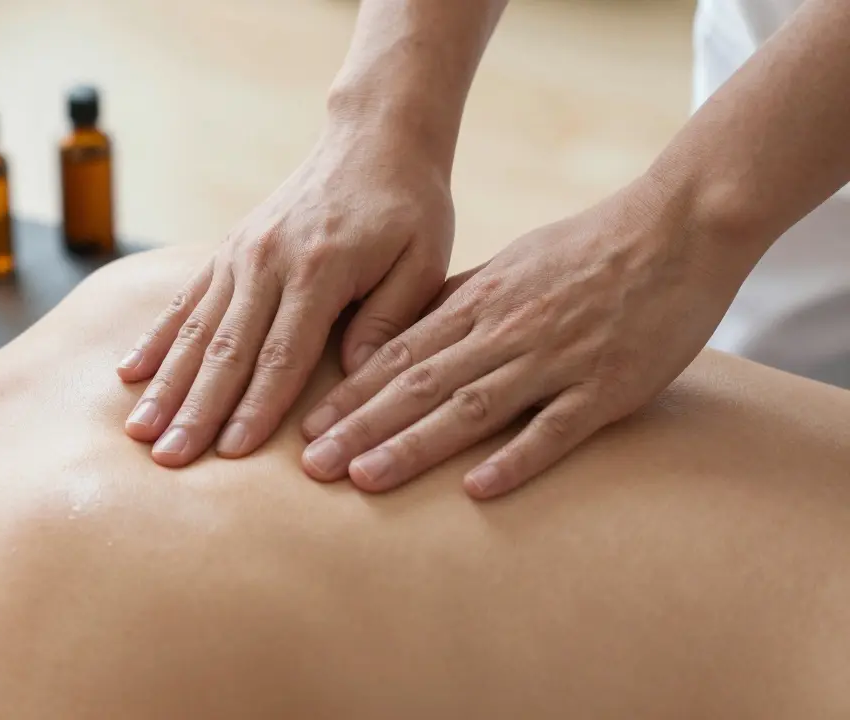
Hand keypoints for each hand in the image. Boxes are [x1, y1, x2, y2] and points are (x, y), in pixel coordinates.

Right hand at [116, 124, 453, 465]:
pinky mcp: (228, 249)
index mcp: (319, 268)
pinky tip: (130, 373)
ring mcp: (240, 253)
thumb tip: (354, 378)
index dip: (256, 407)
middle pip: (226, 349)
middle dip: (195, 409)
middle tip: (169, 458)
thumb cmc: (408, 206)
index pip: (283, 354)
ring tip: (139, 430)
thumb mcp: (423, 260)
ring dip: (165, 383)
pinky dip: (157, 337)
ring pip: (196, 329)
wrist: (373, 137)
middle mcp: (267, 261)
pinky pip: (185, 299)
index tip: (230, 454)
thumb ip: (388, 319)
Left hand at [300, 182, 749, 497]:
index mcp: (481, 302)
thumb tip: (405, 335)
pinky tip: (476, 490)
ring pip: (471, 407)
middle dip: (360, 427)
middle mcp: (506, 330)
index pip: (399, 354)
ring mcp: (555, 359)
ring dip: (414, 445)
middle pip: (419, 384)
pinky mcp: (607, 386)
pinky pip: (555, 428)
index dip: (351, 394)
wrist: (678, 228)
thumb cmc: (589, 249)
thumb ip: (460, 302)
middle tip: (311, 467)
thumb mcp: (511, 264)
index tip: (306, 428)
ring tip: (364, 478)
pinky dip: (515, 458)